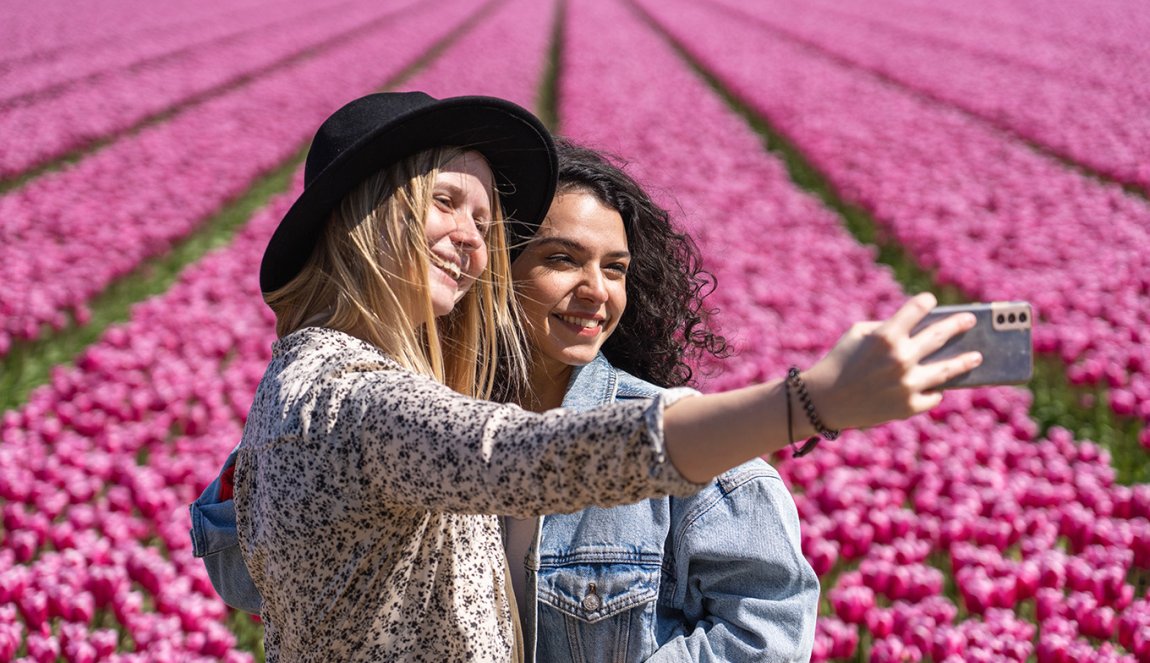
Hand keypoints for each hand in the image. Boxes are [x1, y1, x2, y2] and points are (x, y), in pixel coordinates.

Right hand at [800, 293, 980, 430]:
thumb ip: (888, 328)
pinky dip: (935, 390)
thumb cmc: (840, 361)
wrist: (823, 401)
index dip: (926, 302)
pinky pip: (933, 395)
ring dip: (965, 361)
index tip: (931, 301)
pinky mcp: (909, 406)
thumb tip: (922, 329)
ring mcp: (908, 384)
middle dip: (957, 325)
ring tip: (977, 356)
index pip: (917, 308)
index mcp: (886, 335)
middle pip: (939, 335)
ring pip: (947, 369)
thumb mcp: (858, 334)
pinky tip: (939, 386)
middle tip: (969, 320)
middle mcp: (901, 358)